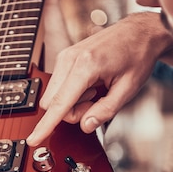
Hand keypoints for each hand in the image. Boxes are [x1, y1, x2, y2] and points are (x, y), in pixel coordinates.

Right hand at [27, 12, 172, 145]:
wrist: (139, 32)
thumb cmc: (137, 56)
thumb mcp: (128, 89)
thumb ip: (105, 110)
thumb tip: (86, 126)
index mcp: (86, 65)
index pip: (60, 103)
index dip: (46, 125)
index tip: (33, 140)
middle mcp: (70, 59)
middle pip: (54, 104)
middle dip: (72, 112)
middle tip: (96, 103)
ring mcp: (65, 57)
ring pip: (54, 97)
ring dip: (72, 103)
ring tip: (95, 92)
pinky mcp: (64, 58)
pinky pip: (58, 87)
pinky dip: (72, 94)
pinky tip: (90, 86)